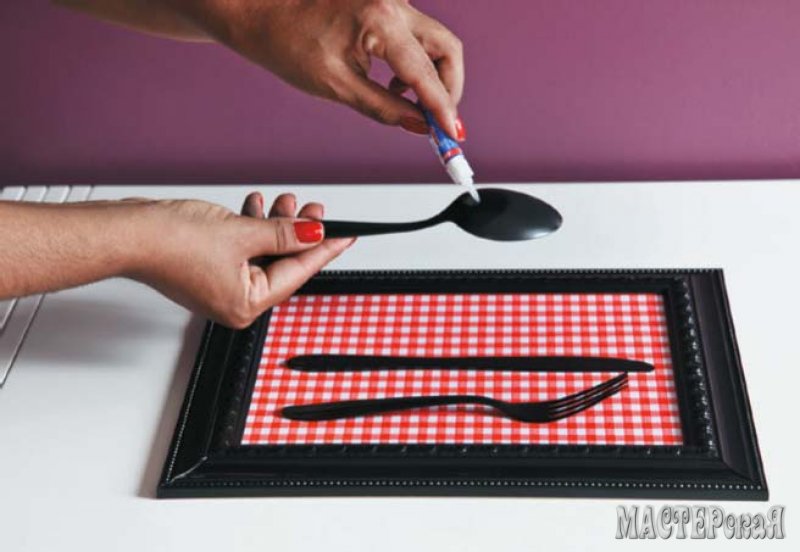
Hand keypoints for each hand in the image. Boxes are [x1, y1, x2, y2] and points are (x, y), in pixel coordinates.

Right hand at [130, 193, 353, 327]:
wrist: (127, 233)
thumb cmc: (170, 243)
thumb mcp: (243, 234)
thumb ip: (284, 234)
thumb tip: (314, 232)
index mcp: (246, 304)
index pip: (298, 273)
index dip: (325, 250)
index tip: (346, 236)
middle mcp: (234, 301)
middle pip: (282, 263)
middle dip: (299, 232)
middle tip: (315, 207)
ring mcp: (219, 285)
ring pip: (263, 252)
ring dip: (275, 225)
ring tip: (285, 200)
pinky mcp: (207, 268)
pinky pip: (243, 248)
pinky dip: (252, 227)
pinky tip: (256, 206)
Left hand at [165, 0, 464, 137]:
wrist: (262, 13)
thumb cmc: (288, 43)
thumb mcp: (337, 86)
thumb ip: (384, 108)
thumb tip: (419, 127)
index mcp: (381, 20)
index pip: (426, 73)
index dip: (443, 109)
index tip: (454, 136)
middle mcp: (394, 3)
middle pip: (447, 50)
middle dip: (449, 89)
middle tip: (440, 124)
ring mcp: (394, 0)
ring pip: (437, 42)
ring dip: (434, 77)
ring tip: (409, 105)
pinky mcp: (388, 5)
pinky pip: (419, 36)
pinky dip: (419, 64)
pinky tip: (396, 84)